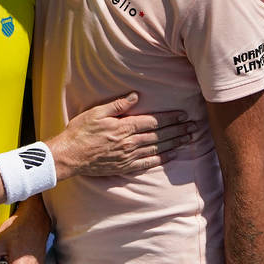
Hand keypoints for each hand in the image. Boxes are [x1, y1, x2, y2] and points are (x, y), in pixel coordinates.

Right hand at [47, 93, 194, 179]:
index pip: (153, 121)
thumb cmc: (80, 132)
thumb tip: (135, 96)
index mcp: (123, 127)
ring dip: (175, 143)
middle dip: (178, 130)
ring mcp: (128, 156)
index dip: (170, 118)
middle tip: (194, 127)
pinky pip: (148, 163)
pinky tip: (172, 156)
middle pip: (159, 135)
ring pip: (157, 149)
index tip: (183, 115)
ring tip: (189, 139)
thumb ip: (117, 105)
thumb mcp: (96, 112)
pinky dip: (162, 159)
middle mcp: (129, 142)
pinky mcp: (124, 167)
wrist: (69, 156)